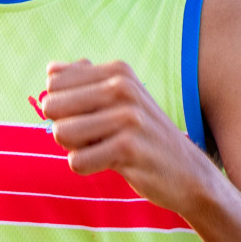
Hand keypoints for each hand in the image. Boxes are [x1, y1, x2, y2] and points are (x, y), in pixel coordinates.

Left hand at [40, 59, 217, 213]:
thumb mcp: (120, 101)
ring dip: (75, 148)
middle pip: (51, 106)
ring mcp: (128, 116)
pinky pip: (77, 161)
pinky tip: (113, 164)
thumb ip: (84, 81)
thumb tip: (51, 68)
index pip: (53, 82)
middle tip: (96, 137)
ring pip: (60, 132)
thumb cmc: (143, 136)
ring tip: (104, 149)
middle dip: (65, 128)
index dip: (63, 106)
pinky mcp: (129, 148)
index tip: (90, 116)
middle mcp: (122, 87)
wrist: (189, 173)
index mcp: (117, 71)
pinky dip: (87, 167)